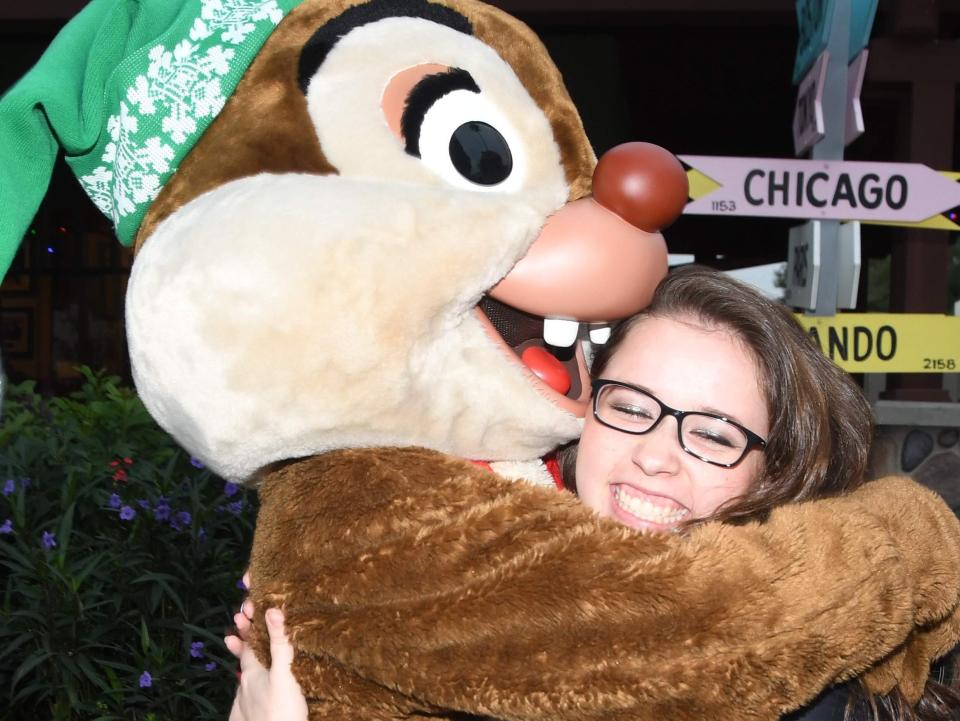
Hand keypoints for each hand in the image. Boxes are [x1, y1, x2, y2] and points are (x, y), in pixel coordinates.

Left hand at [226, 576, 307, 720]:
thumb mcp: (284, 673)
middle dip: (241, 644)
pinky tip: (249, 692)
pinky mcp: (247, 718)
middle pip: (242, 661)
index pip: (247, 645)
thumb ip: (279, 643)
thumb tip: (272, 610)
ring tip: (242, 655)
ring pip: (244, 680)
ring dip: (246, 666)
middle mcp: (244, 687)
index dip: (246, 628)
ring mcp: (244, 704)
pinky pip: (245, 699)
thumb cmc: (282, 710)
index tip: (242, 613)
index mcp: (251, 673)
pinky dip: (248, 689)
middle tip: (235, 630)